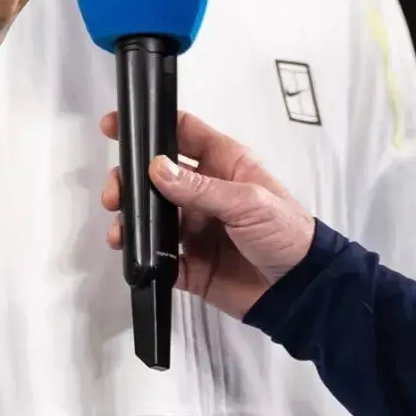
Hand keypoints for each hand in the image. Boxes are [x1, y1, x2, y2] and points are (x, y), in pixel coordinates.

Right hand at [100, 110, 316, 319]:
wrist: (300, 291)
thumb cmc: (287, 233)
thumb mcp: (248, 202)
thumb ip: (201, 187)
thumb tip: (157, 168)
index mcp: (224, 165)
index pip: (182, 132)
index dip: (151, 125)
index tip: (116, 126)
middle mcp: (205, 192)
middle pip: (155, 176)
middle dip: (129, 181)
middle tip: (115, 195)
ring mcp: (195, 228)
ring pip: (150, 217)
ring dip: (130, 220)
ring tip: (120, 230)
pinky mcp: (190, 264)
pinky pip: (157, 257)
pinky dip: (142, 255)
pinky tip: (135, 255)